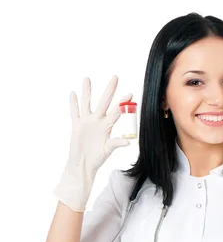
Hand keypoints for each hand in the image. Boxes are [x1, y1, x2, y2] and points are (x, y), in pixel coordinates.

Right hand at [54, 75, 132, 211]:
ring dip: (87, 92)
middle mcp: (98, 121)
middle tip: (115, 77)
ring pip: (87, 103)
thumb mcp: (108, 150)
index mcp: (108, 126)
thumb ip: (116, 143)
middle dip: (110, 90)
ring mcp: (87, 122)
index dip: (123, 103)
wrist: (84, 164)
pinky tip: (73, 93)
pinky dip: (73, 104)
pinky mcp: (77, 125)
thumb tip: (128, 142)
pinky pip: (74, 112)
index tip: (130, 93)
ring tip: (87, 79)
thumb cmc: (98, 158)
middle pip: (104, 102)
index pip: (117, 111)